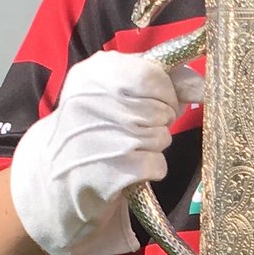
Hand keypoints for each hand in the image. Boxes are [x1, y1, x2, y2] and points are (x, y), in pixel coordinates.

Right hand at [10, 51, 194, 254]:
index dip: (166, 92)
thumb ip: (164, 81)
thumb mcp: (120, 95)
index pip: (152, 74)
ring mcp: (97, 137)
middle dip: (161, 122)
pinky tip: (129, 170)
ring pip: (162, 137)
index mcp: (93, 74)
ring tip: (126, 149)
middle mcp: (90, 101)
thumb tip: (202, 84)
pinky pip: (157, 164)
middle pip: (162, 108)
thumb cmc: (96, 130)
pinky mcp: (106, 171)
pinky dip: (151, 170)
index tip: (156, 101)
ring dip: (154, 147)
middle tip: (136, 130)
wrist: (52, 180)